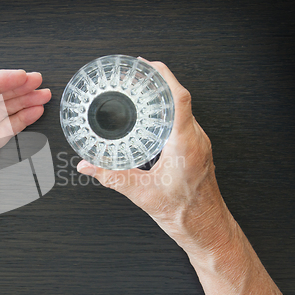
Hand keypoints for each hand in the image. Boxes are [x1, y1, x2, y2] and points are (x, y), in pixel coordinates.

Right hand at [77, 59, 233, 253]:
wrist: (207, 230)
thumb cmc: (186, 214)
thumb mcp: (142, 194)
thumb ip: (112, 177)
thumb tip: (87, 166)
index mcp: (185, 145)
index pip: (179, 99)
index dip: (163, 76)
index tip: (145, 65)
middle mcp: (195, 139)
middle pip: (179, 98)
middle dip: (157, 81)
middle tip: (134, 74)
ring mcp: (198, 143)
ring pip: (181, 109)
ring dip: (162, 96)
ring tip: (140, 89)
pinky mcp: (195, 149)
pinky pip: (181, 121)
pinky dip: (165, 112)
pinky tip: (150, 116)